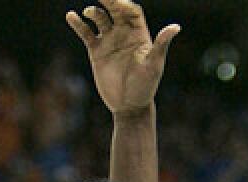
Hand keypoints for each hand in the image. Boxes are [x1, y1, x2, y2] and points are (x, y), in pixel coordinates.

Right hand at [66, 0, 179, 114]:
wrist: (129, 106)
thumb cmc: (146, 87)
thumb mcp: (154, 65)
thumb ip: (162, 44)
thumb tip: (176, 27)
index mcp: (139, 34)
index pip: (132, 11)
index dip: (124, 3)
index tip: (117, 0)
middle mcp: (124, 34)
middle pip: (115, 9)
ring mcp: (109, 41)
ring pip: (99, 18)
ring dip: (94, 12)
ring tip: (89, 12)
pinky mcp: (97, 50)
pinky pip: (86, 33)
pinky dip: (78, 24)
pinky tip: (71, 16)